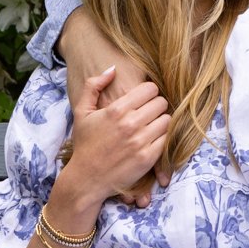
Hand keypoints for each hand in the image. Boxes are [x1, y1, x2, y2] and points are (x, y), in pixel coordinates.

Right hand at [60, 13, 166, 198]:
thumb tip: (113, 69)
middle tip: (149, 112)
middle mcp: (130, 124)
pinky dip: (162, 137)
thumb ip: (93, 85)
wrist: (86, 178)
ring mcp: (141, 142)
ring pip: (167, 120)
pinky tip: (152, 139)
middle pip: (161, 103)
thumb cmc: (85, 144)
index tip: (143, 99)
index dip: (148, 92)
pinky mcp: (148, 158)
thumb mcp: (81, 112)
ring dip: (161, 121)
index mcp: (116, 109)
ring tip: (151, 125)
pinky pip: (167, 139)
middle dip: (156, 105)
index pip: (150, 89)